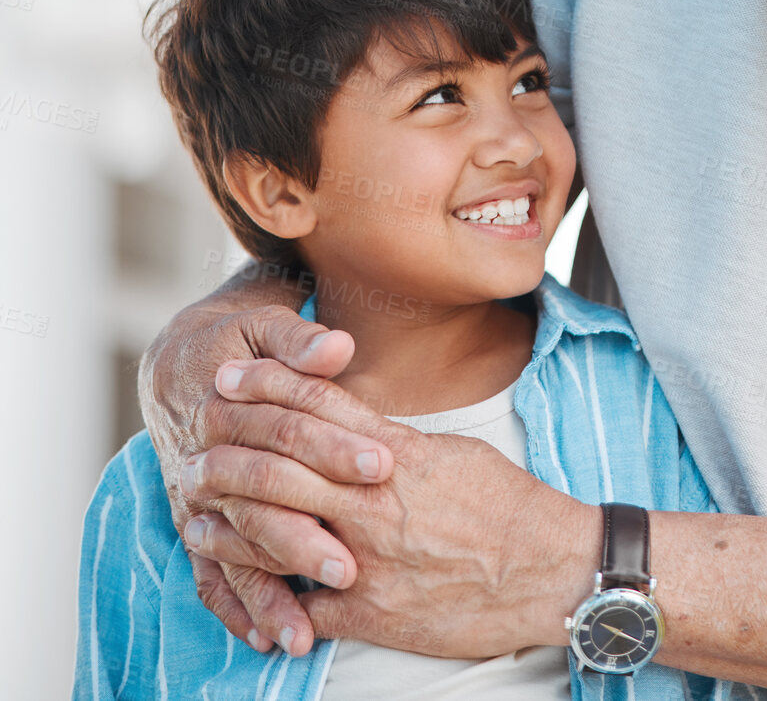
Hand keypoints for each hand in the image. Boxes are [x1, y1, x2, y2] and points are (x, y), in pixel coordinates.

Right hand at [139, 300, 391, 653]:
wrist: (182, 363)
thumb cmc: (242, 342)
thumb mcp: (266, 326)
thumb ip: (299, 340)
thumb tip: (336, 346)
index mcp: (227, 404)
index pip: (287, 429)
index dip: (334, 446)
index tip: (385, 466)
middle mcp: (206, 456)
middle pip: (262, 497)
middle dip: (305, 535)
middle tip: (353, 568)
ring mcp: (199, 498)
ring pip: (233, 550)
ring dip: (268, 592)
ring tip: (305, 635)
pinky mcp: (198, 527)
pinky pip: (211, 575)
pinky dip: (236, 608)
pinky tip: (267, 640)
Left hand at [180, 358, 601, 657]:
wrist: (552, 569)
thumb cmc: (511, 507)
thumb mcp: (455, 454)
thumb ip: (398, 442)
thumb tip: (358, 429)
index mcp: (398, 454)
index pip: (320, 404)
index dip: (268, 384)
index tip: (230, 374)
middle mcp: (375, 500)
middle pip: (282, 462)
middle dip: (230, 447)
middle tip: (195, 439)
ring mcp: (368, 557)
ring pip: (275, 532)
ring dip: (228, 523)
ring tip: (197, 515)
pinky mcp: (372, 610)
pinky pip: (302, 604)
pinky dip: (268, 597)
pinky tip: (241, 588)